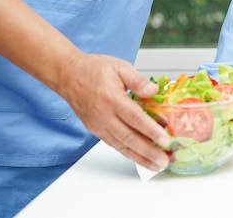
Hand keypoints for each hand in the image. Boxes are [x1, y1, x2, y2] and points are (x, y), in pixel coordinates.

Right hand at [55, 53, 169, 170]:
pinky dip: (128, 154)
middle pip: (129, 138)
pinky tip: (140, 158)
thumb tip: (154, 90)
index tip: (164, 140)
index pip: (134, 118)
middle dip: (148, 151)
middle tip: (164, 160)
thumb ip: (138, 80)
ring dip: (140, 157)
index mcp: (112, 98)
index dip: (150, 130)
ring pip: (121, 146)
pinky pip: (114, 145)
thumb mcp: (119, 67)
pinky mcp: (96, 130)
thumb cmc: (93, 69)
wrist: (68, 75)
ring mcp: (98, 125)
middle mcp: (104, 115)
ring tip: (156, 165)